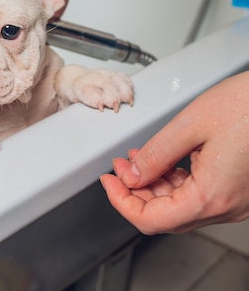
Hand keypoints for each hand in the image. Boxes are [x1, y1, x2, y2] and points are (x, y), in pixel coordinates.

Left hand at [100, 71, 248, 233]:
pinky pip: (200, 195)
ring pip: (181, 206)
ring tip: (135, 160)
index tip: (109, 183)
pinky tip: (163, 162)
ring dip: (153, 186)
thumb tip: (133, 175)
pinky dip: (175, 181)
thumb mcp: (189, 125)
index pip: (151, 220)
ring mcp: (237, 201)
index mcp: (212, 196)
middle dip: (135, 192)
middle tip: (119, 168)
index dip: (121, 202)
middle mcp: (227, 206)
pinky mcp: (241, 190)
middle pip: (165, 216)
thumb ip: (155, 155)